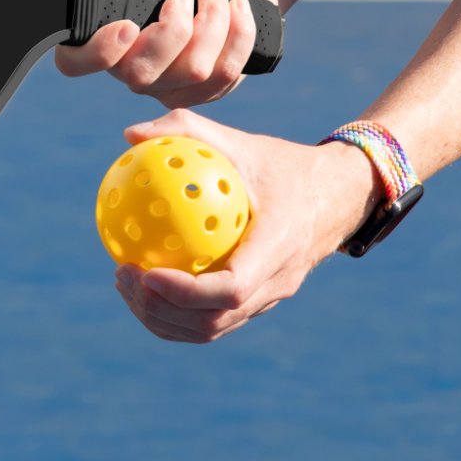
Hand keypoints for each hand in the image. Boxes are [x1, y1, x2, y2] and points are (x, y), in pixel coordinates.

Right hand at [55, 0, 274, 107]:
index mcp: (105, 37)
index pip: (75, 63)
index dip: (97, 53)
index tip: (127, 24)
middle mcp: (129, 69)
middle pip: (140, 74)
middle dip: (174, 31)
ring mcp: (165, 87)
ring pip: (191, 72)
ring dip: (213, 23)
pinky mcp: (200, 94)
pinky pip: (222, 75)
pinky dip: (238, 35)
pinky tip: (239, 8)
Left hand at [111, 109, 381, 342]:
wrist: (338, 196)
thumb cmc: (282, 165)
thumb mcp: (240, 141)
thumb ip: (186, 130)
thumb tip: (130, 135)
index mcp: (279, 247)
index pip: (232, 288)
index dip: (185, 291)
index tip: (145, 271)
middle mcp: (277, 283)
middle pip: (213, 320)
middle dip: (160, 308)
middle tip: (123, 274)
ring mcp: (269, 300)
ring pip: (210, 329)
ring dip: (161, 317)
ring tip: (125, 283)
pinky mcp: (258, 304)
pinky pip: (213, 320)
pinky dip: (175, 313)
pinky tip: (144, 282)